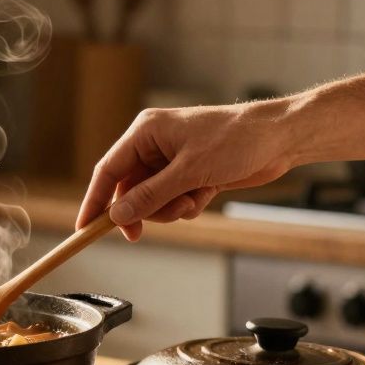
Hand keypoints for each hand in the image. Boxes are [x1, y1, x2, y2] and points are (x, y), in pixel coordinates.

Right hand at [76, 100, 298, 239]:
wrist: (280, 138)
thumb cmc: (237, 139)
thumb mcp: (189, 172)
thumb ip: (150, 196)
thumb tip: (118, 215)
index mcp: (146, 132)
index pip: (108, 170)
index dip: (94, 200)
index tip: (84, 227)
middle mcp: (155, 145)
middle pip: (129, 190)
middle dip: (143, 210)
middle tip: (141, 232)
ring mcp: (173, 161)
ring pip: (152, 200)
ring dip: (169, 209)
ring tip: (192, 200)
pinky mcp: (190, 174)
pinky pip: (173, 200)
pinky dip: (186, 205)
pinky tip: (205, 195)